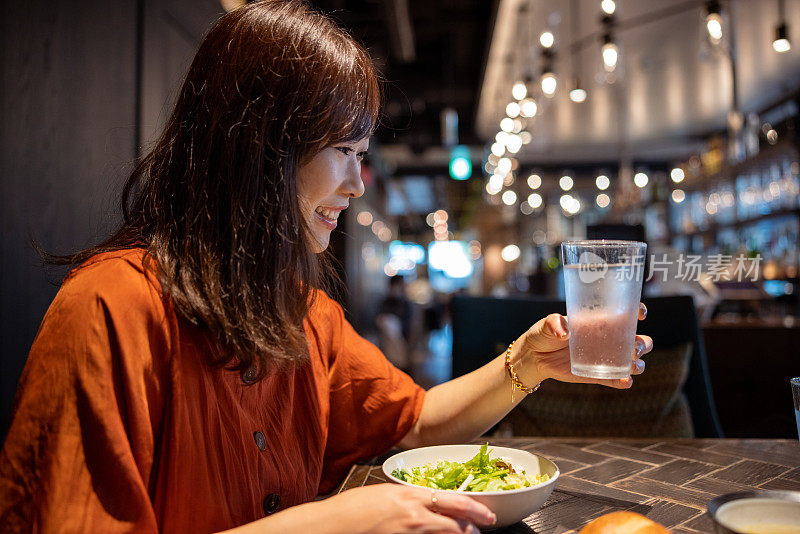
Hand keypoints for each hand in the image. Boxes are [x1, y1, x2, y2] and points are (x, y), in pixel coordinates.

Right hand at [320, 483, 495, 533]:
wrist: (330, 525)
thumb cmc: (351, 508)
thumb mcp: (384, 495)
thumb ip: (407, 499)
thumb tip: (424, 504)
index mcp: (410, 495)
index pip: (452, 500)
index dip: (473, 508)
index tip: (484, 512)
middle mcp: (414, 513)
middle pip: (455, 521)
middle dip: (473, 526)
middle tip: (484, 528)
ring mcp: (409, 531)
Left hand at [513, 303, 652, 388]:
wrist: (534, 357)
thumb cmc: (543, 334)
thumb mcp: (547, 324)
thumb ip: (554, 323)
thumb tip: (564, 332)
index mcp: (600, 321)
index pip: (626, 314)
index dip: (639, 312)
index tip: (640, 314)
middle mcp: (607, 339)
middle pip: (638, 340)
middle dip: (643, 344)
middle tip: (634, 348)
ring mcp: (604, 358)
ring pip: (633, 361)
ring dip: (638, 364)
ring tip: (631, 365)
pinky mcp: (597, 375)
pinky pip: (616, 379)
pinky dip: (624, 381)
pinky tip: (625, 381)